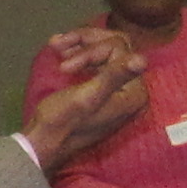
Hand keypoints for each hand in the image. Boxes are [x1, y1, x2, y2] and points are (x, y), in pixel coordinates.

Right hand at [20, 32, 148, 172]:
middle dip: (85, 43)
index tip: (65, 65)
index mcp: (134, 92)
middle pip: (114, 46)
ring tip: (55, 45)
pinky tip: (60, 50)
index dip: (90, 51)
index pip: (118, 50)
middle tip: (58, 45)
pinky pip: (97, 62)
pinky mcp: (103, 90)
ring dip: (79, 46)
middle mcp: (131, 89)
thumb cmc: (64, 121)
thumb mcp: (88, 97)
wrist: (43, 143)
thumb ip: (114, 76)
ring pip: (104, 50)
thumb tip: (143, 60)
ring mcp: (118, 89)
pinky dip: (78, 54)